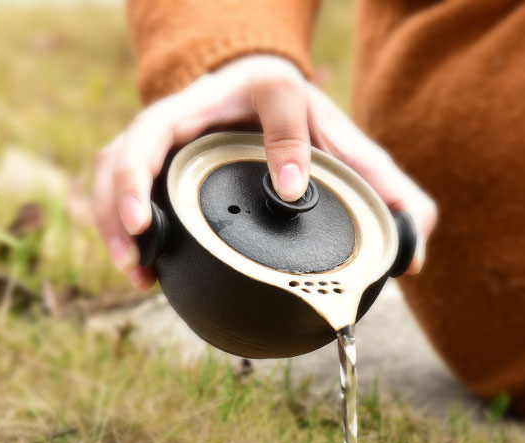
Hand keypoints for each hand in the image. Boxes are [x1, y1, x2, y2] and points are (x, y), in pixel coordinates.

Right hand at [94, 55, 436, 288]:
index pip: (278, 99)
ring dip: (112, 215)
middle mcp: (203, 105)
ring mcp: (166, 131)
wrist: (251, 97)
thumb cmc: (297, 125)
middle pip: (150, 130)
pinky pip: (112, 186)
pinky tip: (136, 269)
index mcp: (264, 91)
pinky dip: (115, 227)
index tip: (293, 188)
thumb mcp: (343, 145)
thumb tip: (412, 253)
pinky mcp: (145, 157)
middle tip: (144, 234)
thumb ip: (386, 189)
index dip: (286, 143)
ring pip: (115, 162)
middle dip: (136, 183)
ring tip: (134, 269)